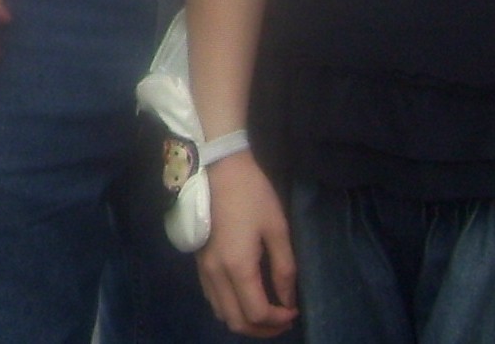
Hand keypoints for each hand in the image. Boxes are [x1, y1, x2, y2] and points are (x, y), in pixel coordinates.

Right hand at [197, 152, 298, 336]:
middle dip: (262, 328)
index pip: (257, 313)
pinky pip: (213, 298)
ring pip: (222, 313)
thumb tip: (288, 300)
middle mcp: (216, 274)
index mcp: (237, 267)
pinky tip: (246, 296)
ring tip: (266, 311)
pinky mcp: (199, 262)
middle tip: (283, 319)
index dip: (279, 319)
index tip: (294, 311)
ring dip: (245, 321)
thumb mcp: (277, 228)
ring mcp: (203, 269)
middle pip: (236, 322)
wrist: (218, 167)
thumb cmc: (252, 194)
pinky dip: (231, 307)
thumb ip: (284, 269)